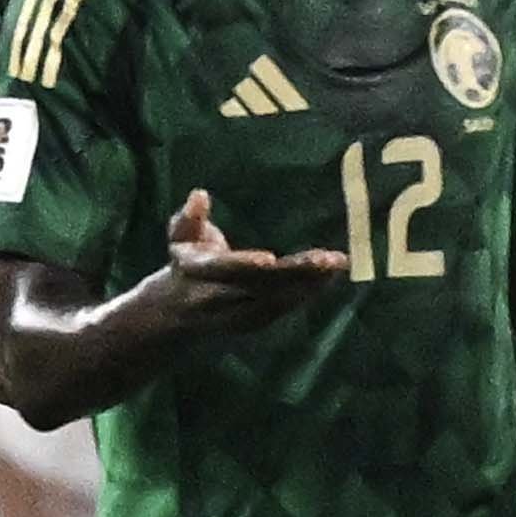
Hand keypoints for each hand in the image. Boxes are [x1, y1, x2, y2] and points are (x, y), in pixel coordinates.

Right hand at [154, 189, 351, 331]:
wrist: (179, 310)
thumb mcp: (180, 236)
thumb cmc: (186, 260)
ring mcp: (239, 314)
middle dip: (294, 273)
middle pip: (260, 287)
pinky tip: (330, 275)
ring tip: (336, 263)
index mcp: (198, 274)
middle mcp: (219, 298)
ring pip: (278, 299)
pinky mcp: (257, 321)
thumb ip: (190, 218)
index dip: (244, 264)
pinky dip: (309, 291)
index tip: (269, 259)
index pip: (223, 270)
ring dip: (309, 283)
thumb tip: (199, 195)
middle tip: (326, 259)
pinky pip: (286, 306)